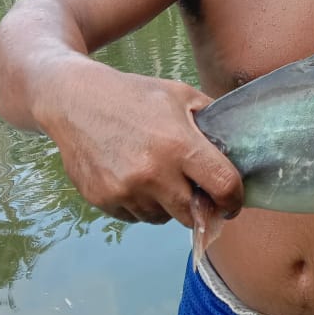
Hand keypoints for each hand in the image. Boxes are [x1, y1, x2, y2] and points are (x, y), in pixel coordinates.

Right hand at [40, 72, 243, 227]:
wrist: (75, 100)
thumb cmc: (134, 95)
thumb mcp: (181, 95)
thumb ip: (213, 120)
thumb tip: (239, 145)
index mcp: (179, 145)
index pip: (223, 187)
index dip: (235, 199)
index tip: (233, 201)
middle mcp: (153, 173)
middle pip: (193, 215)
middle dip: (201, 207)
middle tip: (198, 193)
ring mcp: (125, 190)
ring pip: (162, 219)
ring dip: (168, 206)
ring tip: (159, 175)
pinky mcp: (103, 200)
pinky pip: (135, 217)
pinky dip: (141, 204)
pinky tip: (134, 178)